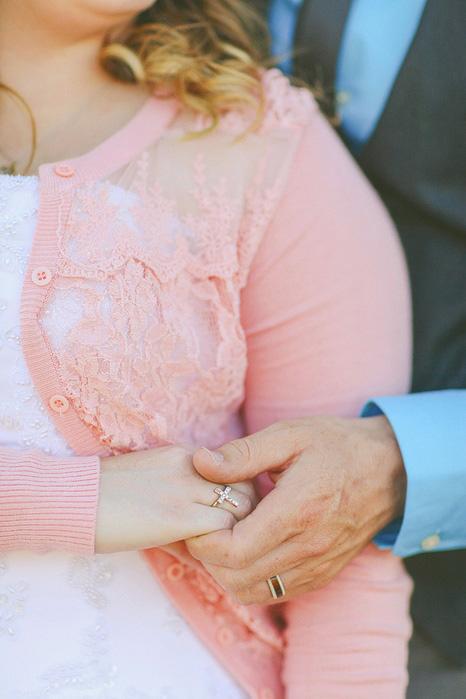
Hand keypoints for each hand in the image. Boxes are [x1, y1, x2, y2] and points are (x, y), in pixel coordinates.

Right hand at [95, 444, 255, 552]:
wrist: (73, 498)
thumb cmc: (107, 500)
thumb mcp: (152, 493)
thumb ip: (183, 514)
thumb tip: (206, 553)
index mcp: (187, 455)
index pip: (239, 471)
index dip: (241, 501)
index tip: (232, 524)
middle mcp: (193, 465)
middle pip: (248, 486)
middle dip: (249, 517)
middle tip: (235, 542)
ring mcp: (187, 488)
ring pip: (243, 508)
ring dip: (238, 534)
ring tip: (221, 554)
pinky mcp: (178, 516)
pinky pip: (223, 530)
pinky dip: (222, 548)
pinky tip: (206, 560)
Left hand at [186, 416, 405, 604]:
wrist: (391, 470)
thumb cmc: (337, 446)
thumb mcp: (290, 435)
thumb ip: (243, 453)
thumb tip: (200, 462)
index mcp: (297, 511)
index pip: (235, 551)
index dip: (204, 542)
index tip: (198, 519)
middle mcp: (308, 547)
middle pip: (237, 578)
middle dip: (209, 558)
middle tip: (206, 527)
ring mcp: (318, 565)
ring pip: (253, 592)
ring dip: (227, 572)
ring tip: (225, 538)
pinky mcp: (323, 573)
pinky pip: (276, 592)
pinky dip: (252, 580)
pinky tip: (249, 549)